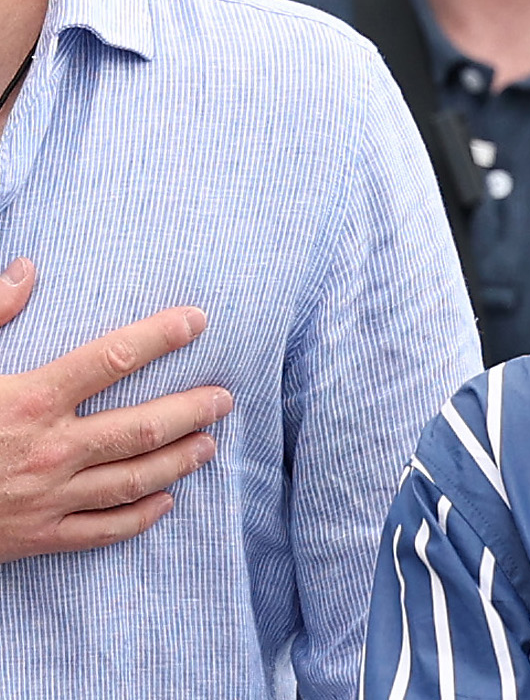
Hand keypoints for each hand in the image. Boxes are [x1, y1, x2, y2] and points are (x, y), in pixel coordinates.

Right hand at [0, 258, 232, 562]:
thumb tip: (27, 270)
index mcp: (28, 400)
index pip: (109, 359)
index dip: (159, 336)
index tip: (197, 320)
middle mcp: (48, 450)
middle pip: (140, 428)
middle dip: (190, 410)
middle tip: (225, 398)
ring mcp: (47, 498)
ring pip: (133, 480)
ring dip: (178, 461)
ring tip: (209, 444)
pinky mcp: (38, 537)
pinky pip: (103, 530)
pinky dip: (139, 517)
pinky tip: (165, 502)